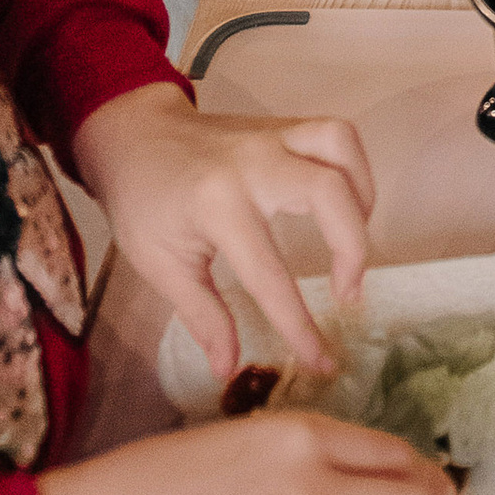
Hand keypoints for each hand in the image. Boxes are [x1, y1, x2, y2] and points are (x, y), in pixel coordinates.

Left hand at [70, 82, 375, 382]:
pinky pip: (334, 136)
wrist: (132, 136)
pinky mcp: (283, 126)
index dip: (299, 325)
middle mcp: (252, 164)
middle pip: (328, 192)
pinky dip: (353, 168)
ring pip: (340, 145)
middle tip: (347, 294)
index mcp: (216, 205)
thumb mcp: (160, 265)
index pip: (270, 275)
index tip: (321, 361)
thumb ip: (202, 315)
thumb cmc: (141, 203)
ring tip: (354, 239)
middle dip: (352, 248)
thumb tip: (229, 368)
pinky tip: (346, 206)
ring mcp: (271, 136)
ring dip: (362, 193)